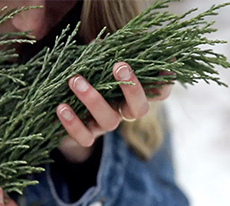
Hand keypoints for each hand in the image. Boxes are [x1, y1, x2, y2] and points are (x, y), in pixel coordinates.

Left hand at [56, 62, 172, 162]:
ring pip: (108, 120)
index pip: (159, 92)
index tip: (167, 65)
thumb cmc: (87, 75)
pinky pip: (85, 137)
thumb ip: (105, 52)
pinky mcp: (87, 136)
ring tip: (75, 80)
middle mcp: (124, 111)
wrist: (63, 103)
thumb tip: (100, 43)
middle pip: (139, 109)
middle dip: (131, 88)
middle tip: (119, 66)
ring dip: (93, 99)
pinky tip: (61, 107)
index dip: (166, 81)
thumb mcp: (98, 61)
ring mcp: (106, 125)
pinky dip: (73, 124)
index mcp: (132, 93)